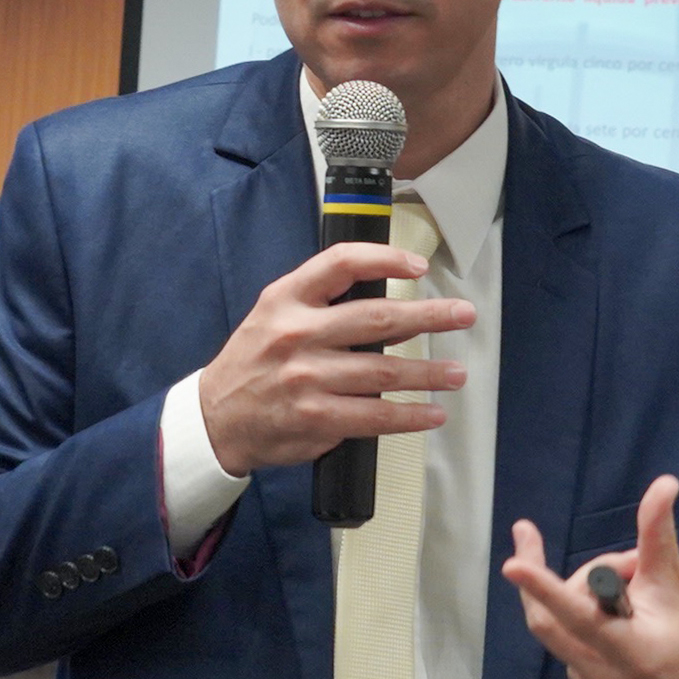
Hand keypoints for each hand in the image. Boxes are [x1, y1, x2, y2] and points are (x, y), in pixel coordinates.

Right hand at [198, 242, 475, 476]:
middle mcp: (296, 333)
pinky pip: (374, 416)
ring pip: (383, 372)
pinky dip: (409, 416)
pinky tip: (432, 413)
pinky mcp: (315, 418)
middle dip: (429, 316)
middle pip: (376, 319)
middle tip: (464, 314)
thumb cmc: (255, 360)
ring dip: (428, 373)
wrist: (215, 418)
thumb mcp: (274, 312)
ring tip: (457, 373)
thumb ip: (322, 300)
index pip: (341, 264)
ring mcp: (306, 378)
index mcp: (287, 298)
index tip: (419, 266)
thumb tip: (390, 299)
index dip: (386, 259)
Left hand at [501, 475, 678, 678]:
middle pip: (549, 618)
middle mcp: (600, 676)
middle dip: (565, 579)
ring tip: (636, 590)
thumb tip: (663, 483)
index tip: (512, 563)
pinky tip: (625, 617)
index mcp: (631, 652)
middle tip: (621, 564)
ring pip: (558, 625)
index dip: (543, 587)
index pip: (576, 616)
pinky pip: (567, 639)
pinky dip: (585, 616)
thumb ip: (657, 537)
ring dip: (585, 596)